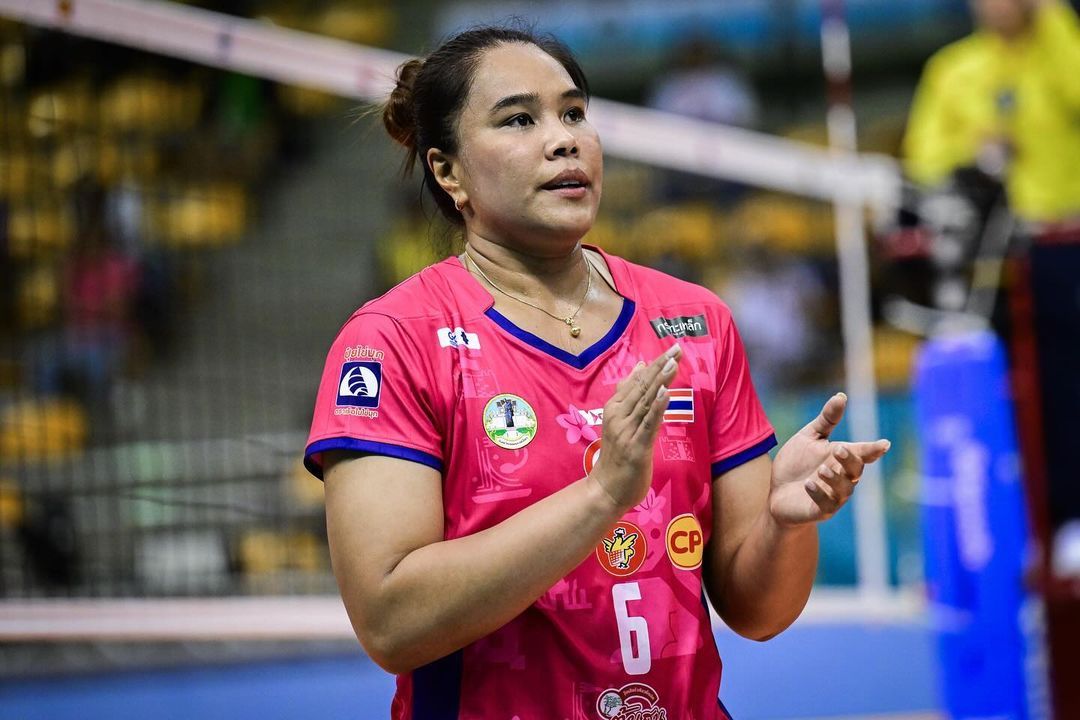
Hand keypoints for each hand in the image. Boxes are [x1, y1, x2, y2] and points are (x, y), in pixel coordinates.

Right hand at [590, 344, 681, 509]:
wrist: (606, 490)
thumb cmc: (617, 457)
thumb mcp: (620, 422)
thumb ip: (629, 396)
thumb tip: (640, 368)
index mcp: (614, 408)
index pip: (637, 380)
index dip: (655, 364)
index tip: (672, 347)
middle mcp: (618, 415)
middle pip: (642, 386)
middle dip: (660, 366)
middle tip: (677, 347)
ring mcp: (626, 430)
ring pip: (646, 401)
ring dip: (660, 380)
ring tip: (673, 362)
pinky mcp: (636, 446)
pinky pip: (648, 423)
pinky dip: (657, 406)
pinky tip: (665, 392)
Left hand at [768, 393, 890, 526]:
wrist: (776, 492)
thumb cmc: (796, 464)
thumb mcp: (809, 438)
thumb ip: (826, 420)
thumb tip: (841, 396)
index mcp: (841, 459)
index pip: (862, 453)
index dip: (873, 449)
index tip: (883, 444)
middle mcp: (842, 478)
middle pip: (856, 470)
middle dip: (850, 460)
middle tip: (839, 449)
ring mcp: (833, 496)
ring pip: (844, 490)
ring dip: (834, 479)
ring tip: (820, 469)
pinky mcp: (819, 510)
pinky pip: (826, 505)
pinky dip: (819, 494)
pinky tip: (808, 484)